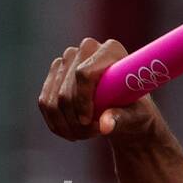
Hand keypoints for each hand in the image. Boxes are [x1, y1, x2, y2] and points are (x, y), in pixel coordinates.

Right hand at [37, 37, 157, 141]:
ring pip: (54, 99)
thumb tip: (105, 126)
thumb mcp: (136, 116)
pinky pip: (45, 102)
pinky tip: (73, 132)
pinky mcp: (56, 73)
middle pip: (66, 89)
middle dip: (75, 118)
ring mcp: (68, 59)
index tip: (88, 121)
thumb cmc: (137, 111)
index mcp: (111, 51)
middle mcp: (87, 48)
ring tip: (86, 134)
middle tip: (93, 132)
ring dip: (67, 124)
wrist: (127, 111)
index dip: (82, 99)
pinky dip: (57, 123)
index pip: (84, 73)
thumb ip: (122, 118)